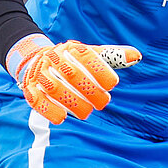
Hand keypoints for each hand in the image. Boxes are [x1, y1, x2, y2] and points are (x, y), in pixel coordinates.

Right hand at [7, 35, 141, 124]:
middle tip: (103, 103)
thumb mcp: (91, 55)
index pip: (87, 57)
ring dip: (72, 103)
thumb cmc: (72, 61)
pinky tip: (62, 118)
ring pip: (54, 88)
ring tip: (86, 113)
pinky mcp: (30, 88)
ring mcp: (40, 73)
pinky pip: (36, 99)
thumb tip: (137, 56)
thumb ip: (113, 57)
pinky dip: (49, 110)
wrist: (37, 59)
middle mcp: (55, 58)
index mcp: (72, 49)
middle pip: (72, 74)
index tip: (113, 84)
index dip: (101, 70)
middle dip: (90, 91)